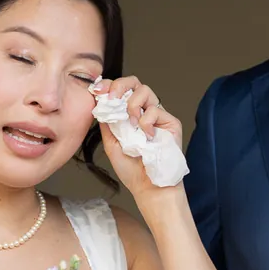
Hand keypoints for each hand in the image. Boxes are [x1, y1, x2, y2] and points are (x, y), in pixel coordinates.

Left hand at [92, 75, 182, 193]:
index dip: (109, 86)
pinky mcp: (171, 122)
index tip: (97, 91)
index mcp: (128, 114)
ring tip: (131, 123)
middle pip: (134, 82)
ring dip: (132, 104)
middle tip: (112, 98)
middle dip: (119, 85)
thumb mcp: (111, 143)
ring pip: (145, 90)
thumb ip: (106, 123)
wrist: (148, 187)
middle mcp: (143, 111)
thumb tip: (99, 102)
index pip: (120, 90)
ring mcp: (157, 115)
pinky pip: (156, 109)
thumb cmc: (132, 169)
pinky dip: (146, 121)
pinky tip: (146, 136)